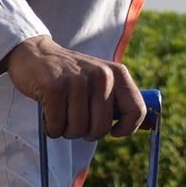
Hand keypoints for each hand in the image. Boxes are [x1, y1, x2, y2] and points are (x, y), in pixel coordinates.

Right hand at [0, 35, 146, 139]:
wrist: (35, 53)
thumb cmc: (72, 75)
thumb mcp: (102, 80)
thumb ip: (120, 100)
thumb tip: (150, 126)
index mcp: (118, 74)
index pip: (137, 111)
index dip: (127, 129)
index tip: (113, 131)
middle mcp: (102, 76)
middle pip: (101, 129)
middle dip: (86, 133)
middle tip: (76, 120)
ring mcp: (78, 81)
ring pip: (77, 130)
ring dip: (66, 130)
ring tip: (61, 113)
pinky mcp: (54, 88)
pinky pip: (57, 126)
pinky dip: (51, 127)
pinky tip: (48, 112)